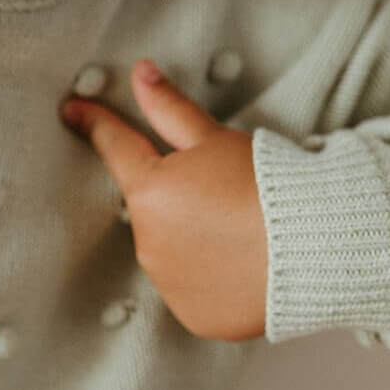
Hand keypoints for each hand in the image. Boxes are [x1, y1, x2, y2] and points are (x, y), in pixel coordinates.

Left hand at [59, 59, 268, 341]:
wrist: (318, 249)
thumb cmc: (268, 184)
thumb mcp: (217, 139)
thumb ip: (170, 109)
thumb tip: (140, 73)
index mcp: (149, 190)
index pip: (115, 148)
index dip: (95, 125)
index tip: (72, 111)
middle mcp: (148, 241)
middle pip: (150, 207)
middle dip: (174, 196)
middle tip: (224, 193)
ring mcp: (168, 283)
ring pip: (169, 249)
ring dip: (190, 237)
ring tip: (240, 230)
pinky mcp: (193, 316)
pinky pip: (190, 289)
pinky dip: (207, 276)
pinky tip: (241, 264)